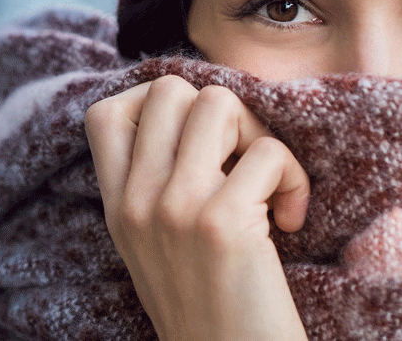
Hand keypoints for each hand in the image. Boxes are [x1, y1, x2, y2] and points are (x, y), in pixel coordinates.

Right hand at [84, 75, 310, 340]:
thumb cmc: (211, 310)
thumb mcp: (156, 248)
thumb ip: (155, 188)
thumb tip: (196, 115)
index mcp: (117, 208)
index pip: (106, 114)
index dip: (157, 105)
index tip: (197, 142)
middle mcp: (136, 202)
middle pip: (171, 90)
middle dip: (222, 114)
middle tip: (242, 162)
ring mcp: (175, 208)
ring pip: (219, 103)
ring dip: (259, 135)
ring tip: (269, 185)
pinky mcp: (222, 222)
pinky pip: (269, 152)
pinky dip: (294, 179)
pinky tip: (291, 221)